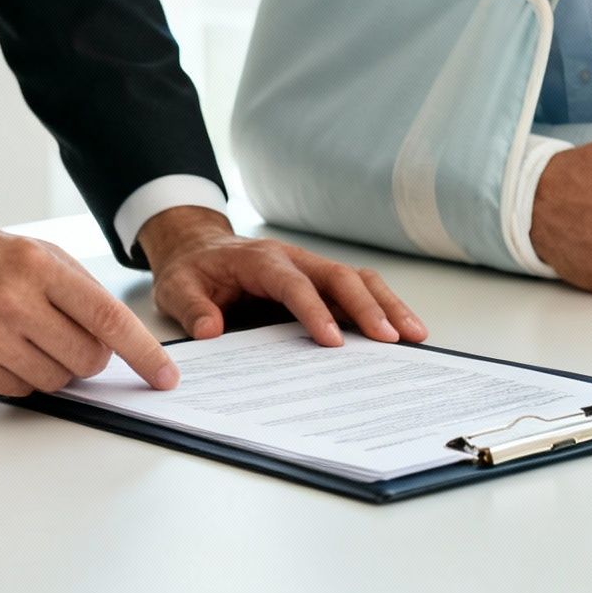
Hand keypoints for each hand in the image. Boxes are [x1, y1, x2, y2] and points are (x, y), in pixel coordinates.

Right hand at [0, 212, 177, 395]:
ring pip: (56, 381)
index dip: (143, 353)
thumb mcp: (27, 248)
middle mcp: (11, 302)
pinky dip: (21, 375)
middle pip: (87, 359)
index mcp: (35, 265)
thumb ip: (76, 285)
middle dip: (90, 357)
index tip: (164, 375)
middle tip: (67, 337)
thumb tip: (118, 334)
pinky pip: (21, 391)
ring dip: (54, 366)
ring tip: (25, 336)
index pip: (106, 318)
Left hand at [140, 207, 426, 346]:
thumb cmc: (192, 271)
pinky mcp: (318, 282)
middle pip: (339, 276)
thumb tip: (211, 330)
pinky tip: (401, 331)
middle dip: (368, 307)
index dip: (313, 311)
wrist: (196, 251)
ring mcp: (310, 269)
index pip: (293, 284)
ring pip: (357, 280)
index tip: (331, 341)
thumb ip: (192, 308)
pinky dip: (381, 307)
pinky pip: (356, 290)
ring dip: (387, 305)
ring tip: (415, 336)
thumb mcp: (176, 289)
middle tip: (392, 339)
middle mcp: (293, 259)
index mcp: (260, 261)